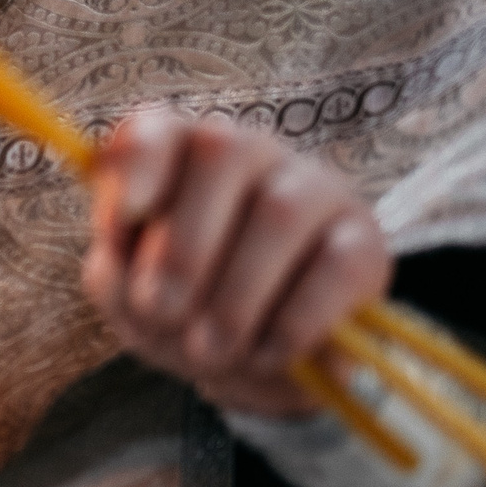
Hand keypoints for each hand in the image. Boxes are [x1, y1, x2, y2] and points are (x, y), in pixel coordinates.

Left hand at [83, 109, 391, 416]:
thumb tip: (138, 287)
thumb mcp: (135, 302)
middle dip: (182, 246)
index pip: (158, 128)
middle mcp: (249, 154)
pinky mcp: (365, 242)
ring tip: (208, 350)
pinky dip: (295, 319)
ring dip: (235, 293)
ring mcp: (314, 190)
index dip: (140, 163)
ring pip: (280, 212)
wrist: (267, 358)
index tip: (129, 214)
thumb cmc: (187, 310)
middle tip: (162, 315)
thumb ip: (120, 284)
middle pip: (221, 156)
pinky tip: (266, 354)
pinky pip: (335, 267)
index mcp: (179, 158)